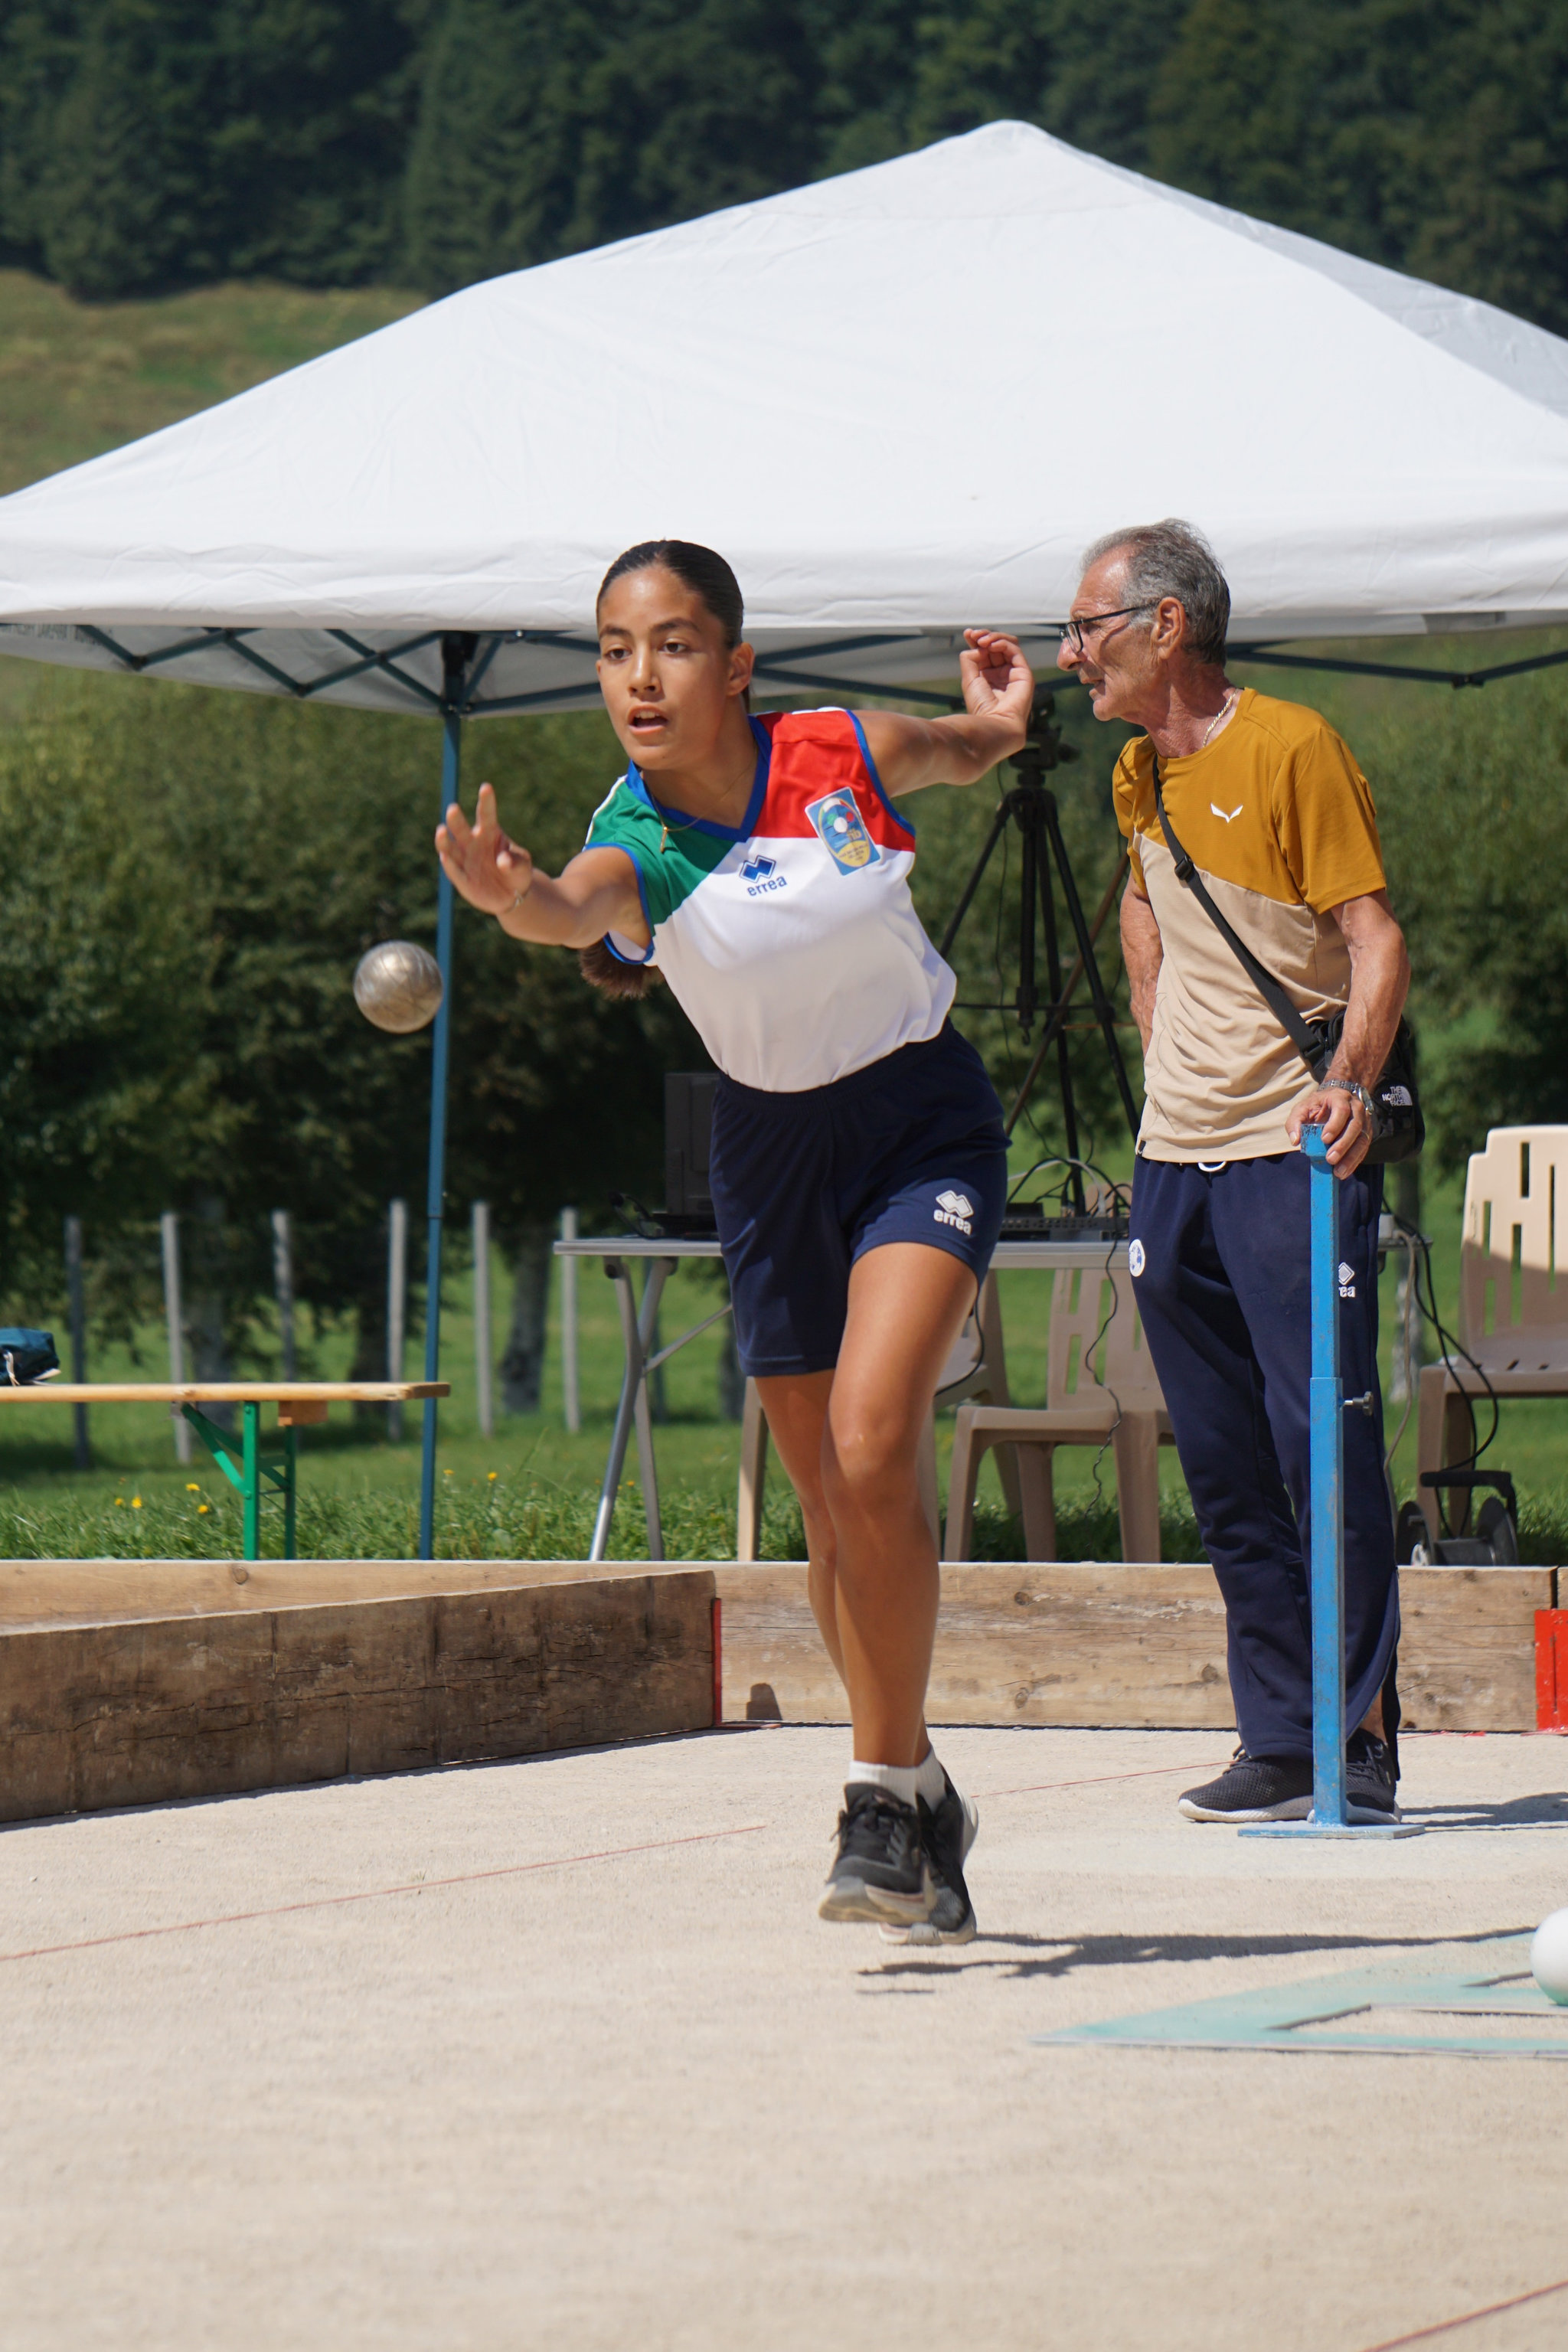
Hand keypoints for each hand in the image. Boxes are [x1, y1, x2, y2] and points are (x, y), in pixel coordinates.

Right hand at [435, 781, 533, 916]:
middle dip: (456, 819)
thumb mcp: (523, 865)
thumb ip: (515, 861)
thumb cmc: (517, 871)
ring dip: (444, 839)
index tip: (486, 787)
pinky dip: (449, 864)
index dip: (486, 801)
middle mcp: (472, 842)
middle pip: (461, 828)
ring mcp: (464, 859)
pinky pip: (454, 870)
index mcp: (489, 832)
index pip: (486, 813)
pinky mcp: (461, 878)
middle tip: (453, 808)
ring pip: (450, 847)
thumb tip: (503, 862)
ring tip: (442, 831)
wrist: (511, 895)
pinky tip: (445, 857)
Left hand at [960, 629, 1032, 730]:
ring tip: (982, 640)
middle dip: (984, 637)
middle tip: (974, 635)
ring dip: (994, 637)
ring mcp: (1013, 673)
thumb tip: (977, 646)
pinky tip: (992, 645)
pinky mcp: (1024, 673)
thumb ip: (970, 659)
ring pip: (1007, 645)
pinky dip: (1003, 643)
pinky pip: (1015, 651)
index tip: (968, 633)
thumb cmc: (981, 707)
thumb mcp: (969, 679)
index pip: (984, 652)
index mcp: (988, 677)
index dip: (977, 640)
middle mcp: (1001, 674)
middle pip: (995, 646)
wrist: (995, 723)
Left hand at [1287, 1085, 1370, 1177]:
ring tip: (1339, 1172)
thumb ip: (1295, 1122)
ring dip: (1351, 1157)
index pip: (1341, 1110)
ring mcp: (1364, 1121)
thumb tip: (1295, 1141)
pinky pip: (1363, 1149)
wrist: (1332, 1102)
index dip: (1335, 1125)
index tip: (1324, 1139)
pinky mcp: (1366, 1134)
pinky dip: (1354, 1161)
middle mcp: (1356, 1108)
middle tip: (1330, 1159)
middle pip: (1355, 1126)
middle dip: (1343, 1145)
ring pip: (1362, 1139)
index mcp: (1339, 1098)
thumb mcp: (1302, 1109)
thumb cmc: (1315, 1107)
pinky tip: (1344, 1171)